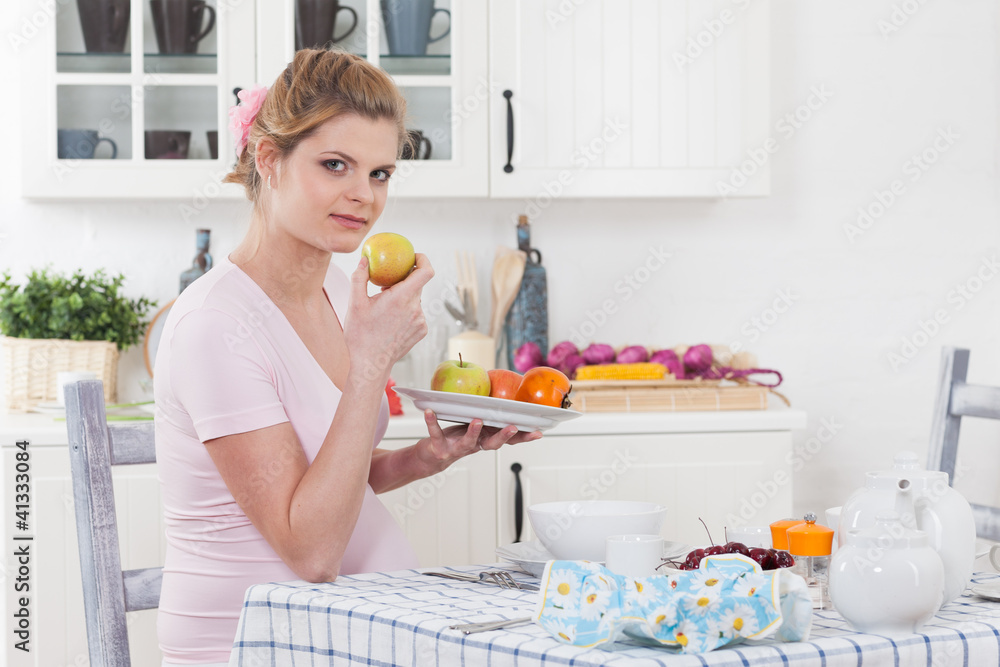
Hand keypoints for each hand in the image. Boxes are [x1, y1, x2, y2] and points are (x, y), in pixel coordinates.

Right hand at [344, 253, 433, 383]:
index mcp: (401, 298)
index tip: (414, 256)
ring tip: (385, 307)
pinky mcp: (422, 331)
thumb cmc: (361, 335)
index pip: (426, 271)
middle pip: (418, 284)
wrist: (370, 364)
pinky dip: (406, 311)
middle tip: (387, 283)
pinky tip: (390, 320)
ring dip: (403, 298)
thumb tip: (365, 260)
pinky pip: (416, 313)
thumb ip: (360, 277)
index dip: (424, 259)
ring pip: (415, 300)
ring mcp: (421, 321)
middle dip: (404, 280)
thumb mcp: (354, 303)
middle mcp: (415, 309)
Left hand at [419, 409, 541, 466]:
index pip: (508, 440)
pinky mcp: (440, 447)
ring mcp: (457, 448)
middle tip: (513, 427)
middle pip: (493, 444)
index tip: (538, 432)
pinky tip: (430, 412)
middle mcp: (475, 446)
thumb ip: (489, 417)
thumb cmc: (457, 438)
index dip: (523, 437)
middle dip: (504, 436)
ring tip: (477, 421)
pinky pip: (436, 433)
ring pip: (468, 442)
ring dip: (473, 432)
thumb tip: (504, 394)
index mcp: (486, 439)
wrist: (433, 458)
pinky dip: (432, 423)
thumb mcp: (477, 428)